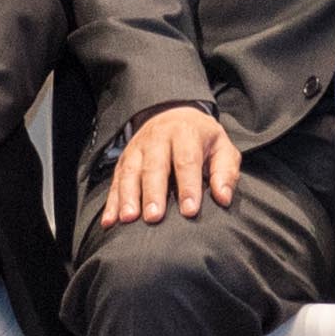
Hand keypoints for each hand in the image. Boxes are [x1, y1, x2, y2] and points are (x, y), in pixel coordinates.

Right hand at [98, 104, 239, 227]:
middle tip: (154, 217)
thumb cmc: (201, 140)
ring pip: (130, 172)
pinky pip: (116, 180)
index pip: (186, 161)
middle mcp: (158, 138)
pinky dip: (111, 202)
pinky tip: (109, 221)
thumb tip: (223, 198)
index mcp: (185, 133)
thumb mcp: (221, 147)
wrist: (175, 114)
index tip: (190, 211)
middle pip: (154, 166)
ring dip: (128, 196)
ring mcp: (137, 148)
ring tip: (129, 219)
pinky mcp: (123, 160)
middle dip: (153, 193)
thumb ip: (225, 172)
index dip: (188, 186)